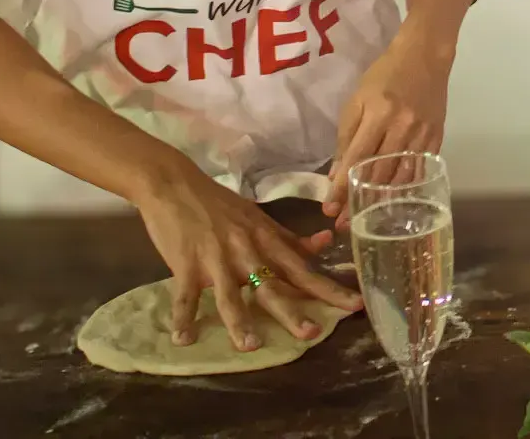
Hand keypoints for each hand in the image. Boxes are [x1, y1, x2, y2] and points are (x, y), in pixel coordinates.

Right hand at [134, 160, 361, 351]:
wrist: (175, 184)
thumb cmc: (219, 204)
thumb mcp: (259, 219)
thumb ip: (289, 238)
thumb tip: (326, 243)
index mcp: (266, 239)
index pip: (302, 268)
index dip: (328, 288)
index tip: (354, 305)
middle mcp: (246, 250)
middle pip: (272, 284)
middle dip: (292, 311)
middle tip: (310, 334)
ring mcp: (215, 258)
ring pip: (230, 294)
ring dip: (239, 321)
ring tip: (250, 346)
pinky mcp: (185, 263)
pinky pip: (185, 295)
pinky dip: (184, 317)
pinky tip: (183, 338)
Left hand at [324, 31, 453, 225]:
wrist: (425, 57)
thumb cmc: (384, 74)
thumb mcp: (357, 99)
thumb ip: (346, 135)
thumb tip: (337, 173)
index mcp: (379, 114)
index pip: (356, 159)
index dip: (342, 186)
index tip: (329, 209)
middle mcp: (402, 127)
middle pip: (379, 173)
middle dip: (360, 200)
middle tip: (345, 223)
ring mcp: (423, 134)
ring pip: (401, 176)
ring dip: (383, 200)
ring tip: (367, 217)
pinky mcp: (437, 137)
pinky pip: (420, 169)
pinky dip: (407, 187)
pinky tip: (396, 200)